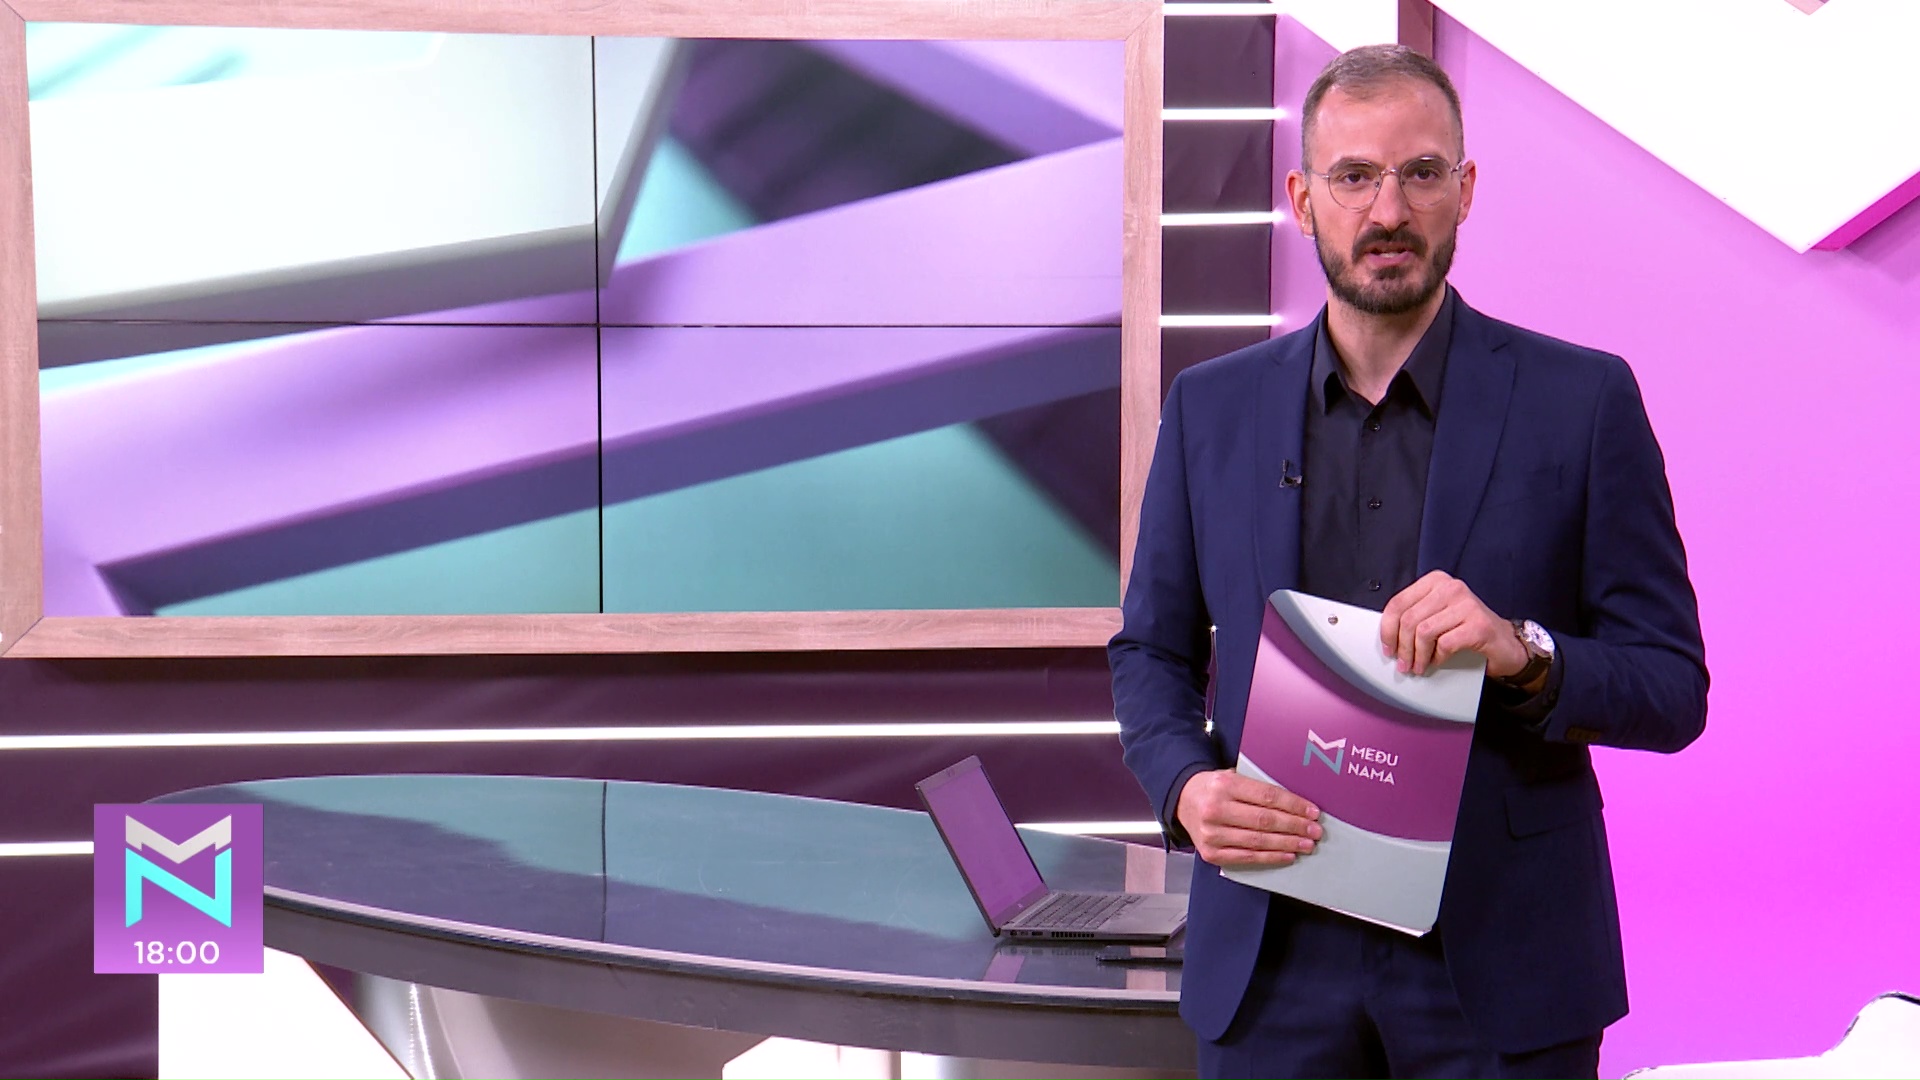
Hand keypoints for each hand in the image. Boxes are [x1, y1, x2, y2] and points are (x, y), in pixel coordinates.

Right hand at [1174, 769, 1321, 869]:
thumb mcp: (1232, 776)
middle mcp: (1216, 809)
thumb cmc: (1215, 788)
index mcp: (1224, 785)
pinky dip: (1270, 857)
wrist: (1182, 800)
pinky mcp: (1211, 853)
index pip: (1267, 796)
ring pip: (1258, 841)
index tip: (1313, 811)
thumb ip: (1257, 788)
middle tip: (1315, 831)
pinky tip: (1287, 855)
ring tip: (1306, 844)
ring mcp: (1212, 834)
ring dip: (1287, 844)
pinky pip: (1247, 857)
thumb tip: (1296, 803)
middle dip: (1295, 826)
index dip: (1293, 805)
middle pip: (1265, 820)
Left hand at [1379, 570, 1527, 677]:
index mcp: (1436, 582)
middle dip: (1402, 647)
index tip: (1387, 648)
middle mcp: (1451, 588)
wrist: (1505, 643)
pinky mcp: (1479, 624)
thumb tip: (1387, 635)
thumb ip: (1415, 617)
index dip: (1387, 629)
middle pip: (1409, 619)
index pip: (1398, 603)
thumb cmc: (1468, 629)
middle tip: (1403, 664)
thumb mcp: (1437, 616)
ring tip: (1418, 667)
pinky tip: (1438, 662)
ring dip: (1418, 656)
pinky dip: (1437, 658)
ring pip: (1424, 632)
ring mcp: (1467, 605)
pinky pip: (1445, 644)